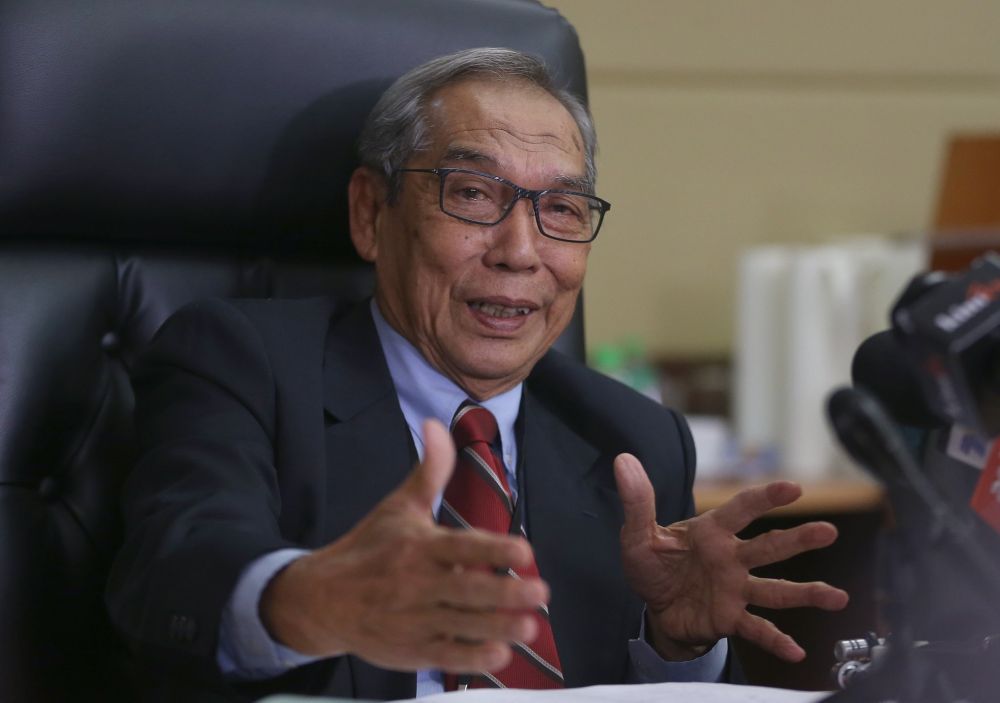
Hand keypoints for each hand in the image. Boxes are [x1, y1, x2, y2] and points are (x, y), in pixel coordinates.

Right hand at [260, 419, 547, 672]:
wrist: (321, 599)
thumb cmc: (368, 548)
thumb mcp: (400, 506)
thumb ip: (430, 469)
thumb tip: (436, 424)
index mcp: (419, 547)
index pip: (462, 548)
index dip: (493, 550)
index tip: (524, 551)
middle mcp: (417, 584)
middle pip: (468, 591)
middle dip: (506, 594)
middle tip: (540, 593)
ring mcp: (414, 620)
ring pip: (462, 626)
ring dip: (498, 628)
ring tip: (530, 628)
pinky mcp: (411, 649)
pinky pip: (445, 656)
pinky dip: (471, 659)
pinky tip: (499, 656)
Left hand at [614, 453, 848, 662]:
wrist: (655, 607)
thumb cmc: (653, 564)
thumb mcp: (637, 534)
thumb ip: (637, 501)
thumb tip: (623, 460)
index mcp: (711, 532)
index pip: (742, 510)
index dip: (765, 498)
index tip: (793, 488)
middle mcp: (731, 559)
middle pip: (769, 547)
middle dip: (799, 539)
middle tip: (829, 531)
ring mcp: (735, 589)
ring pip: (775, 589)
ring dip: (806, 593)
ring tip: (838, 597)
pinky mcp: (730, 618)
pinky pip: (756, 629)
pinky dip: (776, 640)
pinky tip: (797, 652)